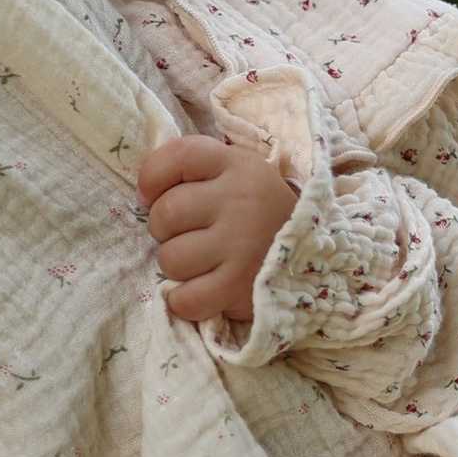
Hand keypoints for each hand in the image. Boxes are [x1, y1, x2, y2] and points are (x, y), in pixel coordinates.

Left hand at [136, 133, 298, 330]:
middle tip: (185, 234)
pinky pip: (185, 299)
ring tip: (199, 262)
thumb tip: (142, 194)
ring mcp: (242, 245)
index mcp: (236, 166)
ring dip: (175, 266)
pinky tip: (200, 289)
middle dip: (164, 229)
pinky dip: (183, 300)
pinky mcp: (240, 286)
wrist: (315, 253)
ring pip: (170, 259)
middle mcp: (240, 200)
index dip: (152, 176)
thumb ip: (193, 171)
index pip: (179, 156)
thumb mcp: (235, 174)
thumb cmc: (256, 211)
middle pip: (165, 214)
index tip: (150, 194)